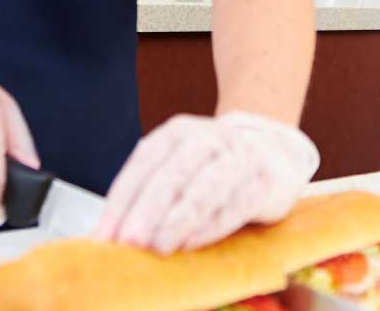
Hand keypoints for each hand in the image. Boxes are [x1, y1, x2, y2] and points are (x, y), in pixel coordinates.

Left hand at [94, 112, 319, 254]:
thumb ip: (147, 194)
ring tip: (160, 246)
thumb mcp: (178, 167)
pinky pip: (237, 204)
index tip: (105, 235)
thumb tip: (108, 237)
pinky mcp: (266, 180)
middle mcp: (210, 138)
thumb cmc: (213, 167)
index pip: (145, 162)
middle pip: (175, 173)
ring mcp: (241, 157)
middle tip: (131, 241)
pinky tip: (193, 242)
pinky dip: (212, 226)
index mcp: (179, 132)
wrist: (274, 152)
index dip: (122, 200)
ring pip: (207, 187)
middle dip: (149, 210)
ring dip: (180, 219)